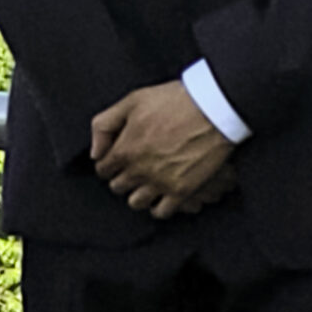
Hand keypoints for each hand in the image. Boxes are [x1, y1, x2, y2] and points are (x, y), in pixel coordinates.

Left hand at [90, 82, 233, 218]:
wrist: (216, 106)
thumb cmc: (177, 100)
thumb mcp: (134, 99)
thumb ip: (105, 124)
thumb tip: (95, 151)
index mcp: (125, 149)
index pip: (103, 169)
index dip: (110, 162)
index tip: (120, 158)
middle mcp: (139, 170)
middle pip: (118, 187)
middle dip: (124, 177)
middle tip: (137, 167)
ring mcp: (160, 182)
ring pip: (136, 202)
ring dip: (140, 193)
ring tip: (150, 182)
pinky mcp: (182, 190)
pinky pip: (161, 212)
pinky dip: (159, 206)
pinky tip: (164, 194)